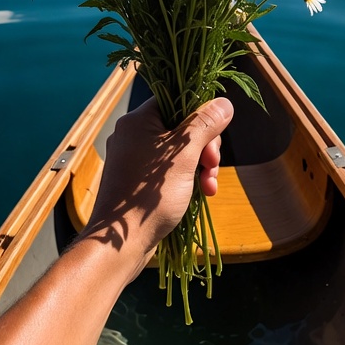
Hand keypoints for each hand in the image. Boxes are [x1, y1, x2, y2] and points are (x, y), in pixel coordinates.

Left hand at [80, 97, 233, 275]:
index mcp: (138, 121)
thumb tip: (224, 102)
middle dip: (204, 146)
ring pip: (178, 151)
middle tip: (212, 166)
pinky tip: (202, 193)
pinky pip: (169, 169)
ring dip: (200, 165)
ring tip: (209, 186)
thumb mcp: (184, 156)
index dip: (201, 116)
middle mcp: (133, 135)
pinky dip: (187, 178)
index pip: (177, 101)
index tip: (214, 138)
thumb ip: (205, 124)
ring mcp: (134, 158)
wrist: (119, 243)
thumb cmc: (149, 195)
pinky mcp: (138, 180)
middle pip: (181, 127)